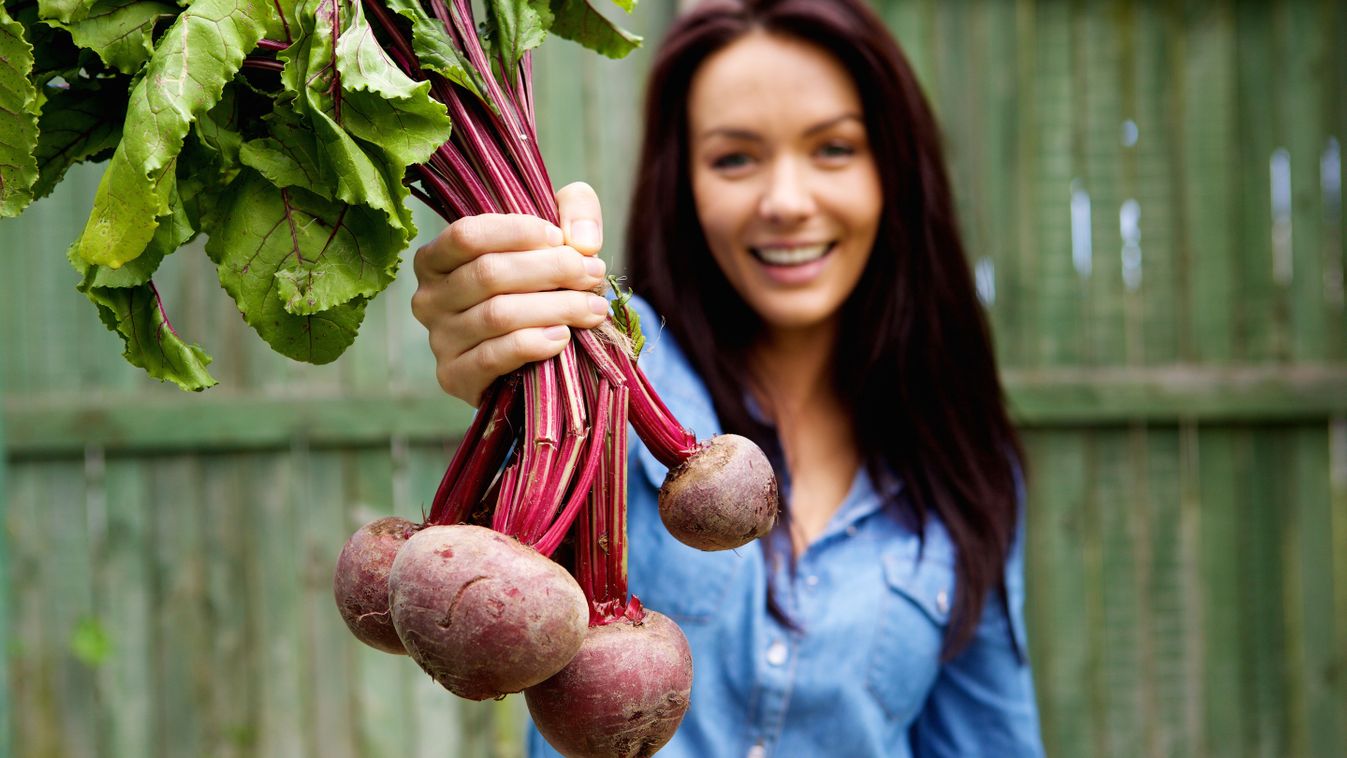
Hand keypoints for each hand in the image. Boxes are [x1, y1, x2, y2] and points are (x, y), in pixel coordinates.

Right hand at [411, 182, 608, 405]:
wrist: (532, 357)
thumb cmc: (538, 286)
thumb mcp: (555, 236)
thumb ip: (574, 210)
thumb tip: (582, 240)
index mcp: (437, 258)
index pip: (467, 235)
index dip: (518, 232)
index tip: (561, 239)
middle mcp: (428, 298)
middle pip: (489, 273)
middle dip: (552, 270)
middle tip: (593, 274)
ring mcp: (439, 340)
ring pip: (498, 315)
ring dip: (556, 308)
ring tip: (593, 308)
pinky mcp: (455, 376)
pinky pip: (494, 356)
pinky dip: (534, 344)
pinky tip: (563, 337)